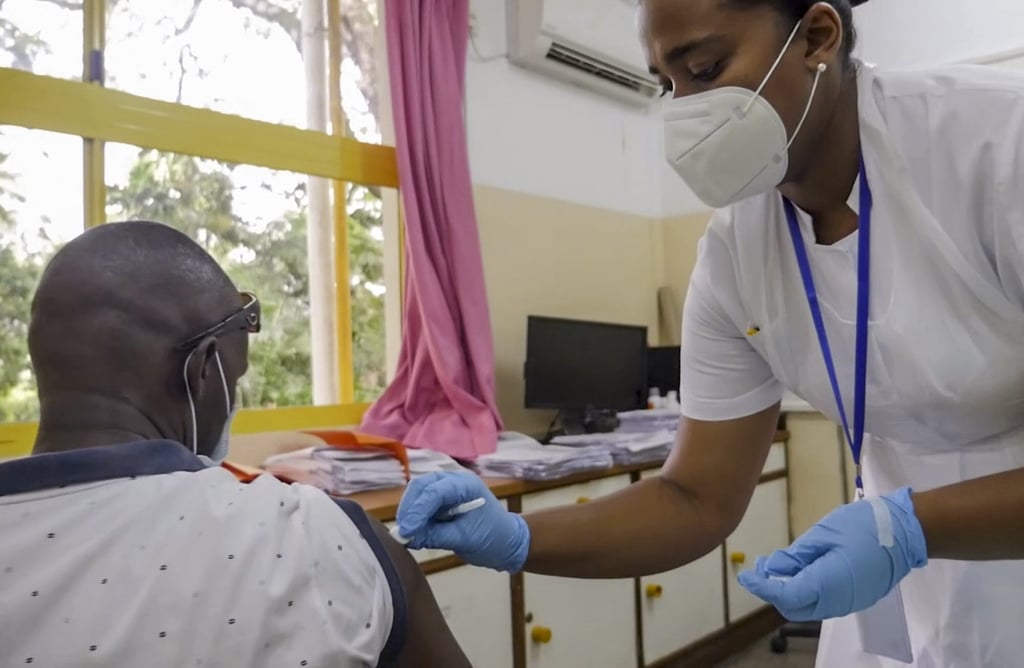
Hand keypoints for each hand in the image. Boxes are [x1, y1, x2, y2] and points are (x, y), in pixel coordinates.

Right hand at [396, 471, 530, 572]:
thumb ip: (435, 536)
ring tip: (407, 535)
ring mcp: (446, 489)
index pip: (434, 492)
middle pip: (421, 486)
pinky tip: (413, 533)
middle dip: (409, 509)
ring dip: (409, 513)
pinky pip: (421, 505)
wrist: (507, 542)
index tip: (406, 531)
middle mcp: (454, 481)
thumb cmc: (492, 538)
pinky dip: (415, 518)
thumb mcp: (465, 540)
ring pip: (418, 494)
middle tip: (402, 533)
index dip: (417, 511)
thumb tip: (407, 537)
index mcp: (466, 485)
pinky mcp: (441, 501)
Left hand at [737, 487, 927, 620]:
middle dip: (773, 591)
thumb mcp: (822, 534)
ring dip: (788, 591)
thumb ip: (795, 556)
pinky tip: (799, 571)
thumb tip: (771, 569)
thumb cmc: (863, 526)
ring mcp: (850, 603)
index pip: (786, 595)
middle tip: (759, 569)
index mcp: (829, 583)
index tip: (744, 576)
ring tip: (775, 567)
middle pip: (795, 607)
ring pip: (808, 607)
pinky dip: (805, 590)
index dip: (762, 587)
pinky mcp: (855, 598)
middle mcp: (839, 601)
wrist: (906, 531)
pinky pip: (823, 601)